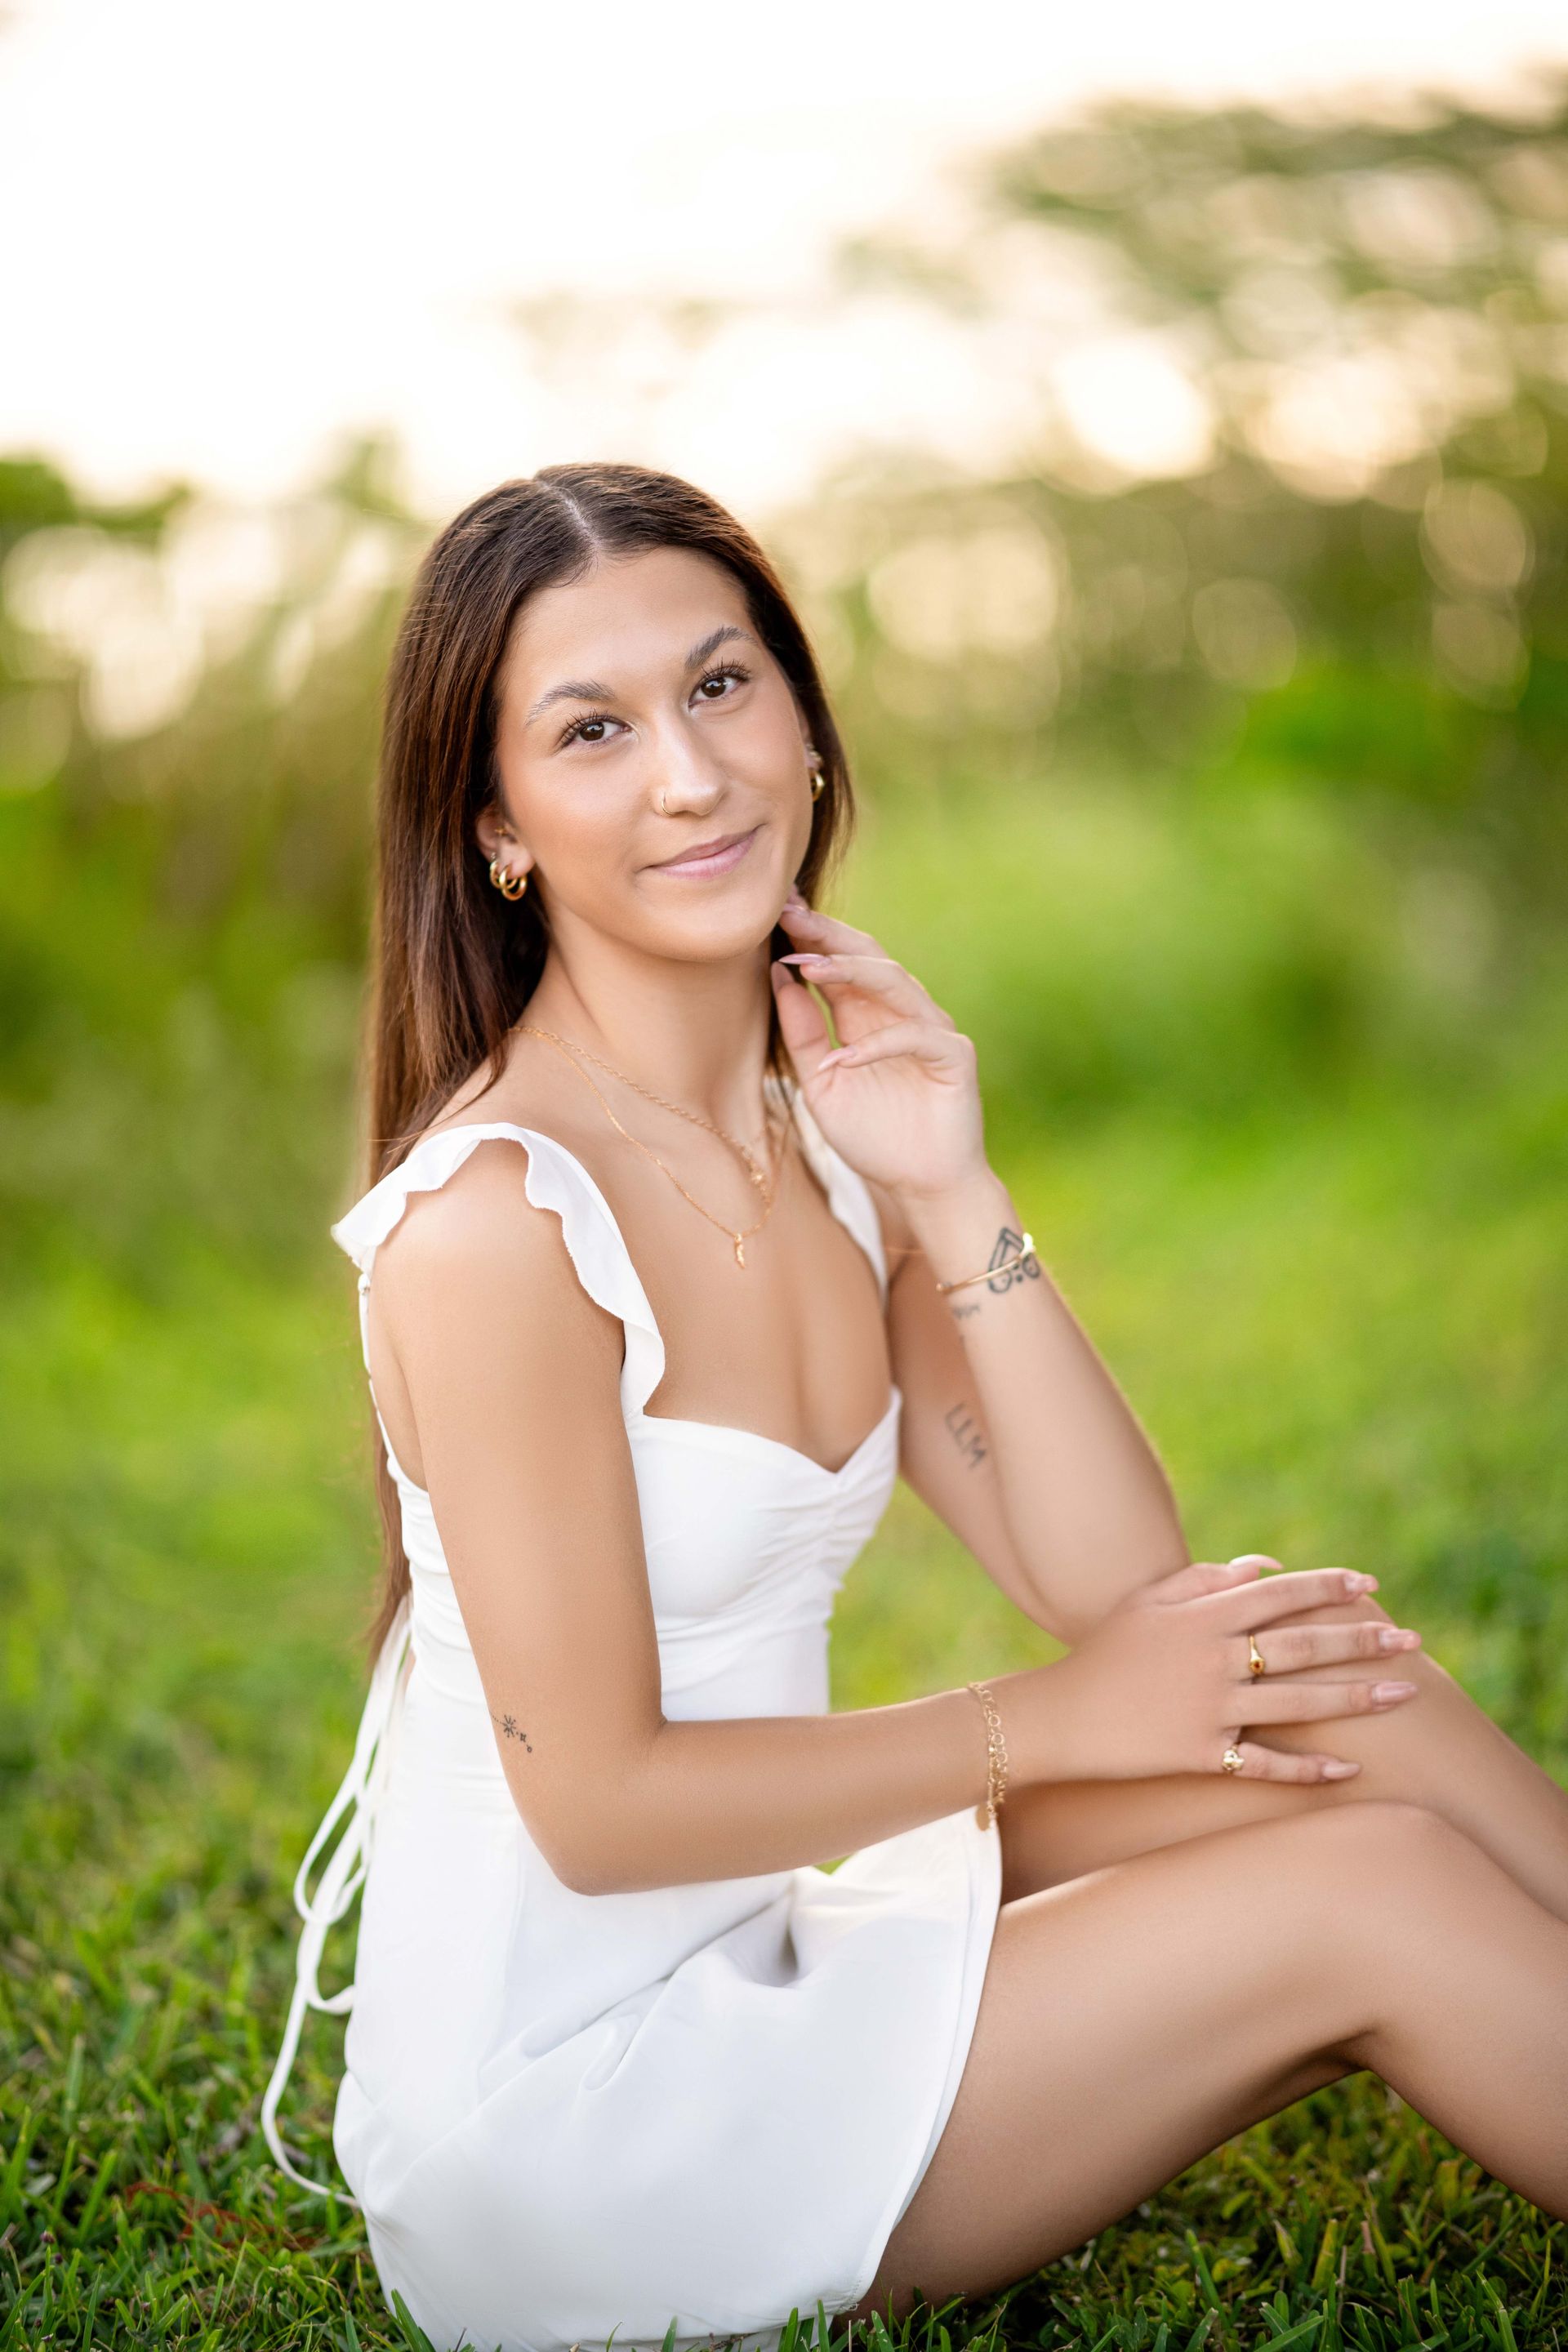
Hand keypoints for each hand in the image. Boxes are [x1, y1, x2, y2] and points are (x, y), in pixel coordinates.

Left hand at [769, 893, 986, 1200]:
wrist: (923, 1187)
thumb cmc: (874, 1137)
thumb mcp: (821, 1085)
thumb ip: (802, 1034)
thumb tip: (778, 974)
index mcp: (865, 1015)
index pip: (838, 961)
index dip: (809, 935)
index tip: (773, 910)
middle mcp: (899, 1012)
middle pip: (867, 955)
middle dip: (829, 933)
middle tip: (790, 913)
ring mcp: (931, 1030)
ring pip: (895, 983)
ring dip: (851, 972)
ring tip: (808, 967)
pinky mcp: (954, 1057)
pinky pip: (916, 1038)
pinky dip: (878, 1046)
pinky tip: (842, 1058)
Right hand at [1010, 1555, 1423, 1785]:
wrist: (1061, 1715)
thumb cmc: (1107, 1652)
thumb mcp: (1149, 1602)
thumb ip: (1207, 1579)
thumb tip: (1267, 1567)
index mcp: (1200, 1616)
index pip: (1279, 1593)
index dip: (1326, 1587)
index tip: (1369, 1588)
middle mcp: (1211, 1658)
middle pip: (1301, 1646)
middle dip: (1362, 1641)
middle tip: (1412, 1642)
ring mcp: (1208, 1708)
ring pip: (1298, 1703)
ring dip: (1356, 1698)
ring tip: (1404, 1696)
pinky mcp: (1200, 1753)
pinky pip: (1264, 1763)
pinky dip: (1307, 1768)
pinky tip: (1348, 1769)